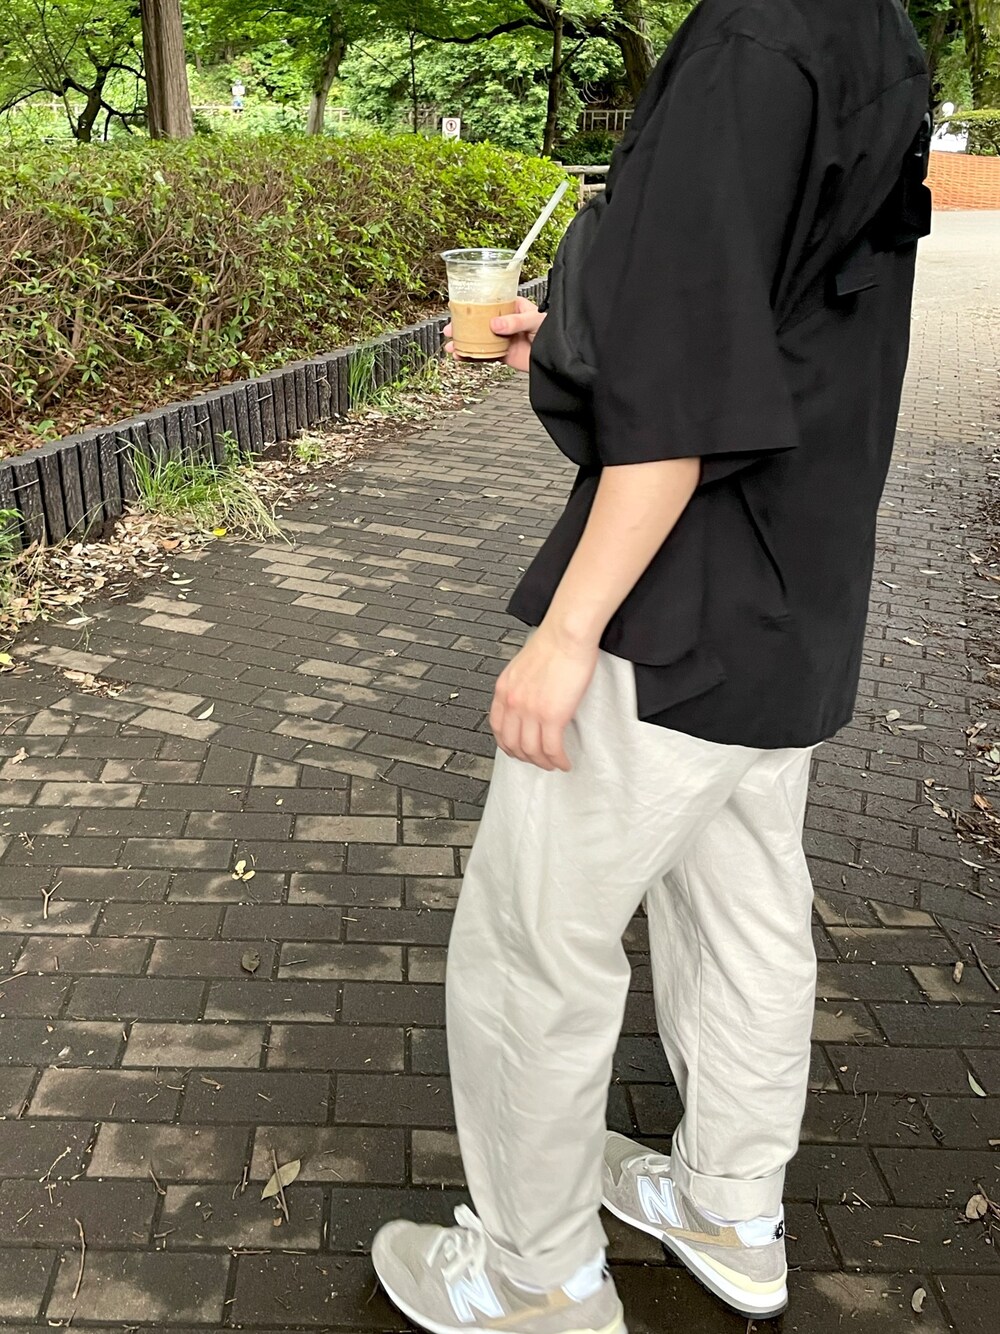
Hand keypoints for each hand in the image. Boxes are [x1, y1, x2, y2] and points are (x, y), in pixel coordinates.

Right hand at [443, 297, 545, 373]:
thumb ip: (515, 322)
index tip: (459, 308)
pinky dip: (473, 357)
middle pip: (479, 323)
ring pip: (479, 340)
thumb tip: (494, 325)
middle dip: (462, 326)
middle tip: (450, 329)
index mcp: (512, 308)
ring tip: (452, 347)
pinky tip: (463, 356)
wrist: (558, 357)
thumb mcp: (535, 320)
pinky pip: (485, 355)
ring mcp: (503, 339)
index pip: (489, 304)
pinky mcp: (504, 355)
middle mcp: (505, 323)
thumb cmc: (553, 331)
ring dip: (464, 343)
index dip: (473, 306)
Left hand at [490, 625, 597, 770]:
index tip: (518, 750)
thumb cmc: (553, 643)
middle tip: (538, 761)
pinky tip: (565, 762)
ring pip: (532, 751)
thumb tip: (529, 698)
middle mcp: (513, 703)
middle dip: (526, 758)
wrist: (567, 634)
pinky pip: (552, 749)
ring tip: (553, 764)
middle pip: (512, 744)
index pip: (498, 727)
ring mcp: (531, 711)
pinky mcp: (552, 716)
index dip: (508, 744)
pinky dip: (558, 761)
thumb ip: (520, 684)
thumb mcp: (523, 665)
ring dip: (543, 762)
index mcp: (504, 689)